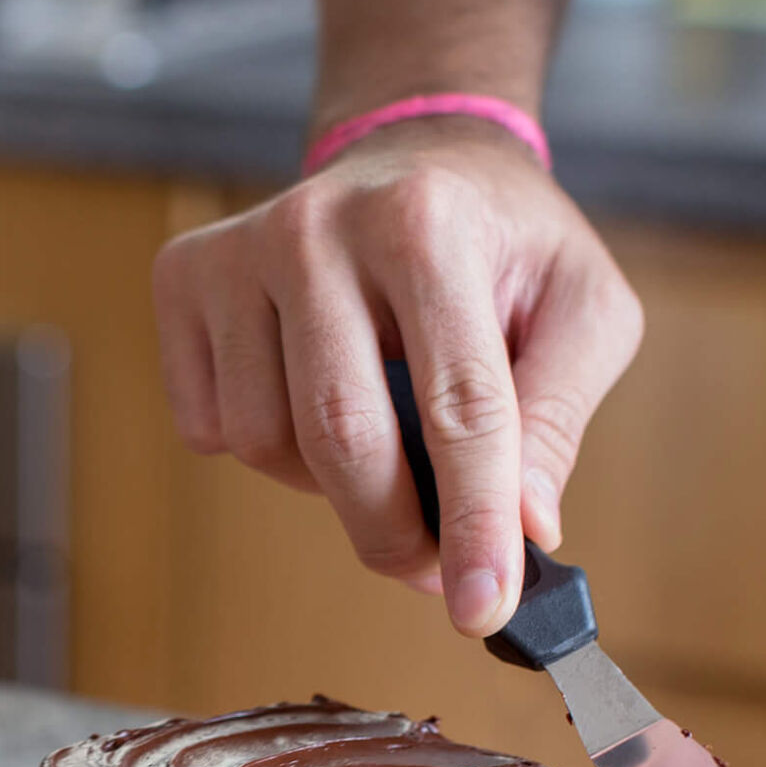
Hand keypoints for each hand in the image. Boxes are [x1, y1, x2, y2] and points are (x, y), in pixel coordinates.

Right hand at [151, 117, 641, 636]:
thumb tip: (525, 529)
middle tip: (436, 570)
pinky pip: (210, 427)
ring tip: (386, 435)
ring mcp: (238, 250)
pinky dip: (269, 450)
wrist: (415, 156)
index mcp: (427, 222)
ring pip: (266, 445)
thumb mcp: (582, 308)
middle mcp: (316, 225)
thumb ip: (559, 416)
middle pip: (342, 439)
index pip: (457, 406)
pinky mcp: (183, 279)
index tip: (483, 610)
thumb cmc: (505, 246)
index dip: (473, 523)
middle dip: (394, 534)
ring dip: (332, 484)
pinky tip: (314, 394)